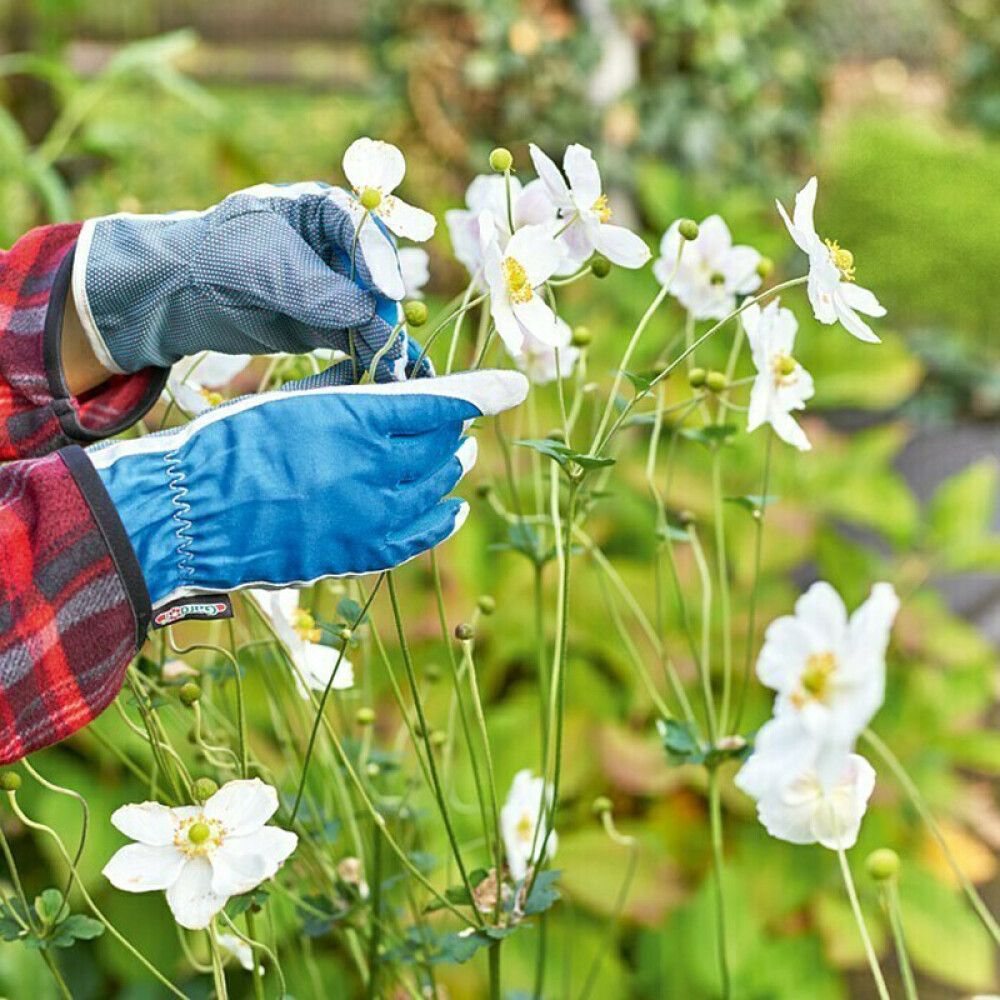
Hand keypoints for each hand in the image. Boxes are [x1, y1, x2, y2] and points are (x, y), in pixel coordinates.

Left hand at [72, 182, 429, 382]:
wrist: (177, 293)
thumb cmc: (215, 256)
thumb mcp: (262, 264)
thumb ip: (313, 287)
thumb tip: (365, 312)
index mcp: (321, 210)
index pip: (361, 229)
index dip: (378, 259)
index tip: (387, 292)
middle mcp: (336, 249)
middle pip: (374, 280)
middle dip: (385, 313)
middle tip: (392, 342)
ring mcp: (333, 290)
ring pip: (370, 316)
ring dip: (384, 343)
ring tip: (396, 371)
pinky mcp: (325, 327)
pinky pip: (355, 343)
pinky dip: (369, 360)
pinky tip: (388, 378)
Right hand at [86, 369, 527, 609]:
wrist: (189, 515)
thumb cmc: (230, 445)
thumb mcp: (291, 398)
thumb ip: (352, 393)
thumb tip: (400, 386)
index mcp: (353, 422)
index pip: (438, 403)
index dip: (482, 394)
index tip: (517, 386)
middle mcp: (372, 472)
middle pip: (441, 446)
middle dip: (453, 429)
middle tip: (454, 420)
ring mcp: (369, 519)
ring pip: (436, 489)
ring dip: (450, 468)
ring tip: (457, 454)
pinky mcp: (358, 555)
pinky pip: (420, 538)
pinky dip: (442, 520)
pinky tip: (453, 508)